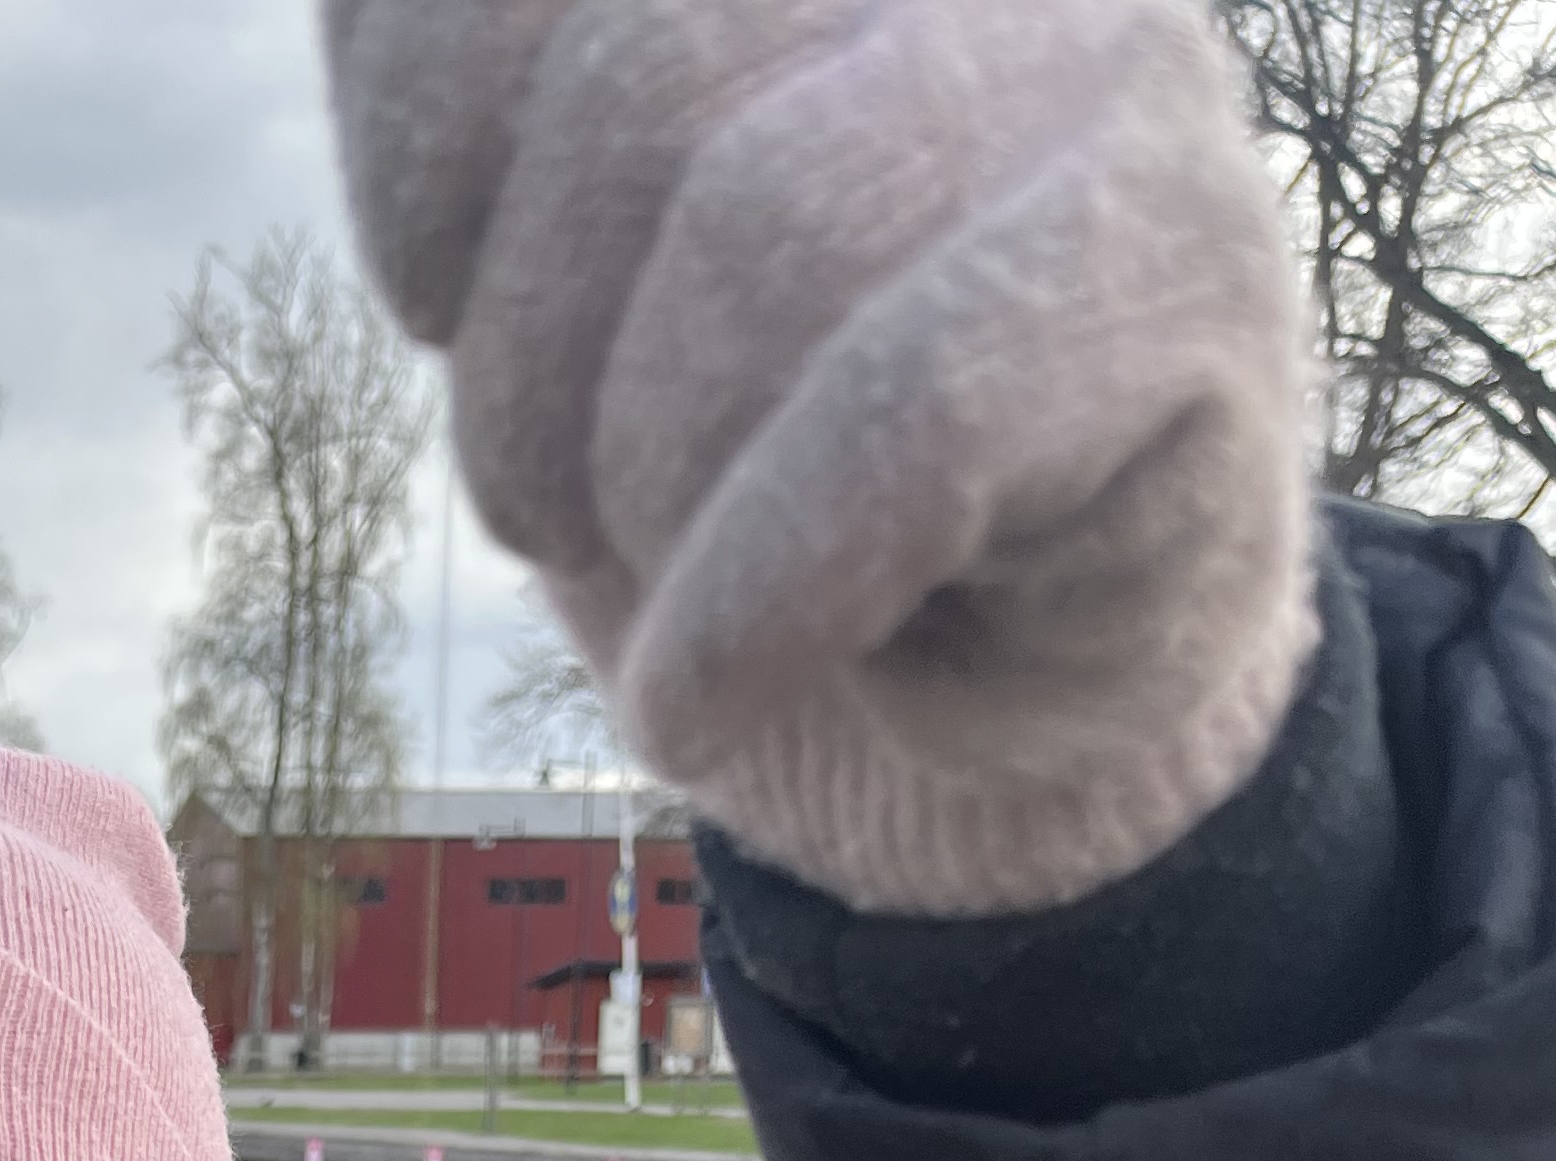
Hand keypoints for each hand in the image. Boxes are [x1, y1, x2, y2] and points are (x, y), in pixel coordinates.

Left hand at [325, 0, 1314, 915]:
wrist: (1008, 697)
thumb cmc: (752, 476)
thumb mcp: (557, 275)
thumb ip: (480, 94)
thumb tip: (365, 2)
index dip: (422, 144)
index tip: (447, 297)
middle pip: (634, 80)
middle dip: (529, 363)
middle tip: (555, 509)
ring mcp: (1105, 66)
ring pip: (772, 231)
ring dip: (650, 487)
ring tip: (678, 602)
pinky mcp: (1190, 269)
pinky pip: (912, 412)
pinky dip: (755, 597)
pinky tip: (702, 689)